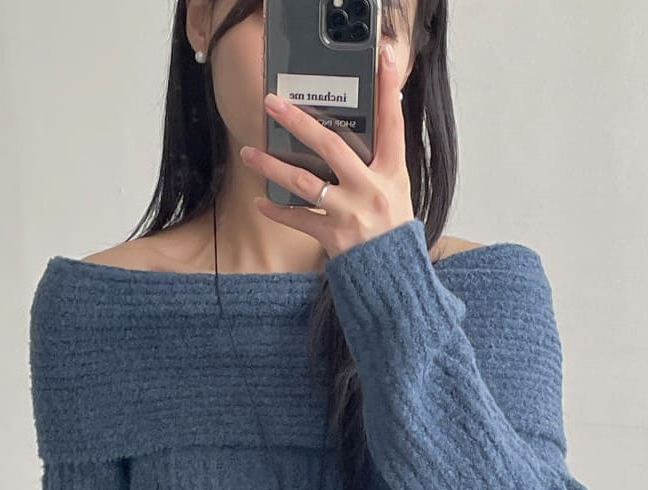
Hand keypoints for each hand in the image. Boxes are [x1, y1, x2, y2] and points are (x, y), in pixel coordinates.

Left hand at [239, 41, 413, 259]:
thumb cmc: (392, 228)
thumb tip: (380, 118)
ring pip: (304, 182)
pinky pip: (299, 219)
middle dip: (299, 122)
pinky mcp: (333, 236)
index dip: (389, 89)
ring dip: (273, 166)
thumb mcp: (398, 189)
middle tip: (273, 104)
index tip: (385, 58)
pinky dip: (278, 211)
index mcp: (392, 172)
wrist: (392, 275)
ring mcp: (350, 213)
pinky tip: (261, 201)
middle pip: (331, 146)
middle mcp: (371, 189)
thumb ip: (383, 158)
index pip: (393, 123)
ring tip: (249, 153)